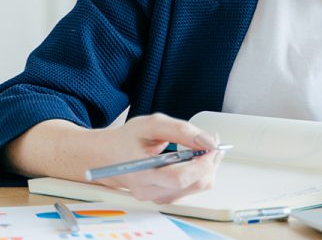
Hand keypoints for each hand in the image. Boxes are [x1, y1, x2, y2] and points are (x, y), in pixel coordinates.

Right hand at [91, 113, 224, 203]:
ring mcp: (157, 197)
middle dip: (209, 162)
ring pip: (196, 188)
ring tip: (202, 148)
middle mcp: (149, 191)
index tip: (212, 146)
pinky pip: (190, 188)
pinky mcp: (163, 197)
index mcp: (142, 173)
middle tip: (211, 142)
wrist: (109, 156)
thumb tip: (207, 141)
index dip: (202, 163)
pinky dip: (198, 173)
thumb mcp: (151, 124)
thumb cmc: (127, 139)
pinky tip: (194, 158)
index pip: (179, 178)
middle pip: (192, 184)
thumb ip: (181, 130)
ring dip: (206, 168)